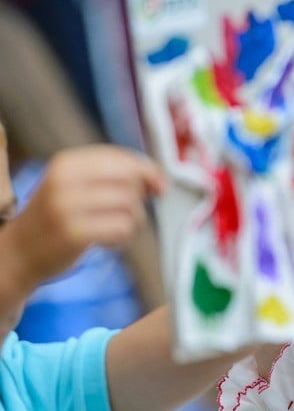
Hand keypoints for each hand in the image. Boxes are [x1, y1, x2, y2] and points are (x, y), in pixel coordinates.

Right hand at [2, 146, 164, 287]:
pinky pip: (121, 228)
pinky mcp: (73, 234)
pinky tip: (109, 240)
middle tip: (128, 211)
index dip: (148, 170)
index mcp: (66, 163)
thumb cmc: (56, 217)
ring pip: (129, 205)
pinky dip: (124, 236)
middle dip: (139, 197)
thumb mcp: (74, 185)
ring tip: (115, 227)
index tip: (159, 185)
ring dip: (133, 220)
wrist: (17, 253)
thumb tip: (158, 180)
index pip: (122, 157)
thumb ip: (113, 176)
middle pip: (130, 180)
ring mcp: (66, 207)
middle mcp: (64, 181)